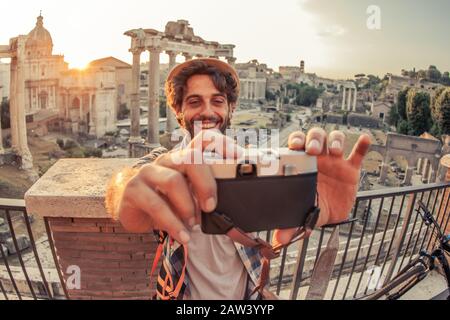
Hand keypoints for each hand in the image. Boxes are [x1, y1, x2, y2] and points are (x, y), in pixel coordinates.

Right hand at [117, 130, 240, 244]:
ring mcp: (148, 173)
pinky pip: (156, 205)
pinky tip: (183, 236)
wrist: (133, 211)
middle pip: (190, 158)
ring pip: (173, 181)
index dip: (221, 143)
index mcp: (183, 158)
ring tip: (193, 224)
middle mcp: (166, 160)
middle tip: (211, 207)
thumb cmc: (166, 202)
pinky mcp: (134, 190)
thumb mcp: (188, 196)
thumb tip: (234, 204)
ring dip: (188, 207)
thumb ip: (205, 193)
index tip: (238, 157)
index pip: (203, 139)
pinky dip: (173, 223)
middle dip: (205, 183)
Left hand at [273, 127, 371, 245]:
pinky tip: (365, 139)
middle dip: (315, 139)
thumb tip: (280, 239)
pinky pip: (358, 154)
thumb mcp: (302, 213)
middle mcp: (318, 158)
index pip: (297, 144)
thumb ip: (291, 224)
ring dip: (335, 141)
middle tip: (313, 149)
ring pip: (336, 140)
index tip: (296, 146)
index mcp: (302, 163)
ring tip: (335, 151)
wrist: (331, 214)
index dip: (297, 140)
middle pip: (316, 137)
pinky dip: (362, 146)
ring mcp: (335, 162)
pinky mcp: (350, 169)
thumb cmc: (313, 206)